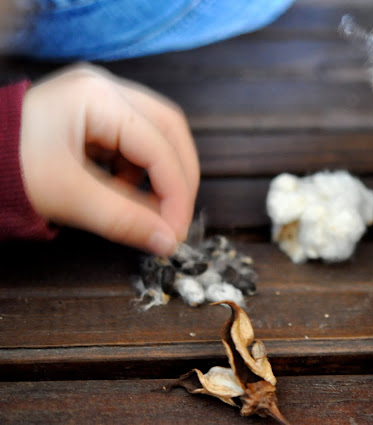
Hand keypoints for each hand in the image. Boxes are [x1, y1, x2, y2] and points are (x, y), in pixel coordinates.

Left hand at [20, 64, 198, 255]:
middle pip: (169, 128)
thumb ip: (124, 219)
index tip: (176, 232)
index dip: (176, 192)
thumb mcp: (67, 197)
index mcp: (97, 97)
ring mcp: (100, 94)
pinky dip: (140, 167)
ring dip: (161, 171)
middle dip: (178, 177)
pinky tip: (123, 188)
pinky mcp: (95, 110)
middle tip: (176, 217)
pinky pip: (135, 137)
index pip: (159, 146)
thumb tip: (168, 242)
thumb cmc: (7, 170)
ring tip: (146, 205)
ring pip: (158, 131)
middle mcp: (105, 85)